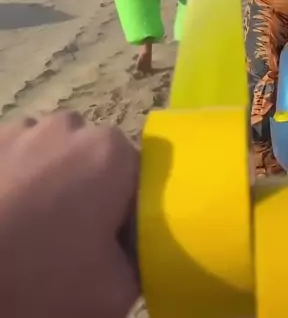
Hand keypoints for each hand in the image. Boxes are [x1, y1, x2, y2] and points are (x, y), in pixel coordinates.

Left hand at [0, 111, 139, 317]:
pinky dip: (15, 183)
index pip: (141, 180)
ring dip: (50, 186)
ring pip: (52, 157)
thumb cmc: (40, 281)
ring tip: (29, 234)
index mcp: (110, 152)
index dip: (130, 217)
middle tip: (71, 246)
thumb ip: (142, 261)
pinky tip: (6, 220)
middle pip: (95, 162)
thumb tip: (130, 249)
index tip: (112, 251)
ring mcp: (21, 128)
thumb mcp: (115, 294)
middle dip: (89, 196)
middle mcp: (69, 126)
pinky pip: (15, 159)